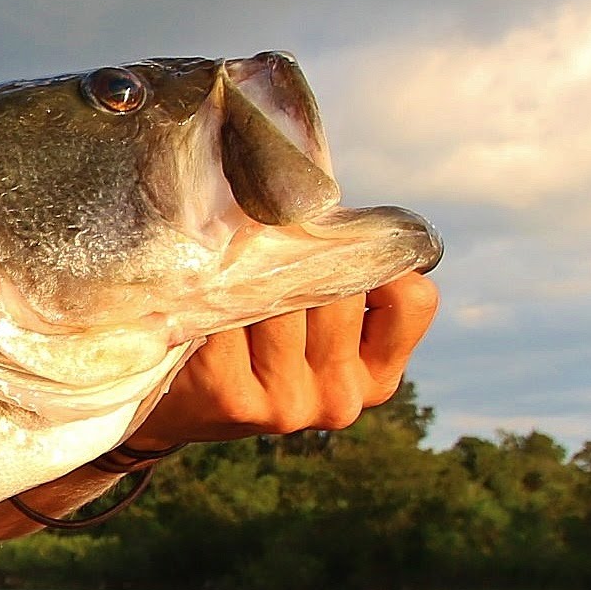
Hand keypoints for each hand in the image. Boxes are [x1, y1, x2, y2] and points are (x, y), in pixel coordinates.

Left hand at [133, 271, 437, 445]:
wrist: (177, 403)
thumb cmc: (256, 333)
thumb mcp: (314, 313)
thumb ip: (339, 268)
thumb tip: (315, 185)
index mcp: (377, 377)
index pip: (413, 298)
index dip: (375, 260)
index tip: (335, 245)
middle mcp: (341, 399)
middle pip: (337, 290)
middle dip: (300, 254)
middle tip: (262, 244)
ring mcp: (290, 404)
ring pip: (284, 297)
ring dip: (250, 270)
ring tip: (227, 271)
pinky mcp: (233, 398)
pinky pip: (232, 312)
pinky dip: (211, 292)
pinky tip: (198, 298)